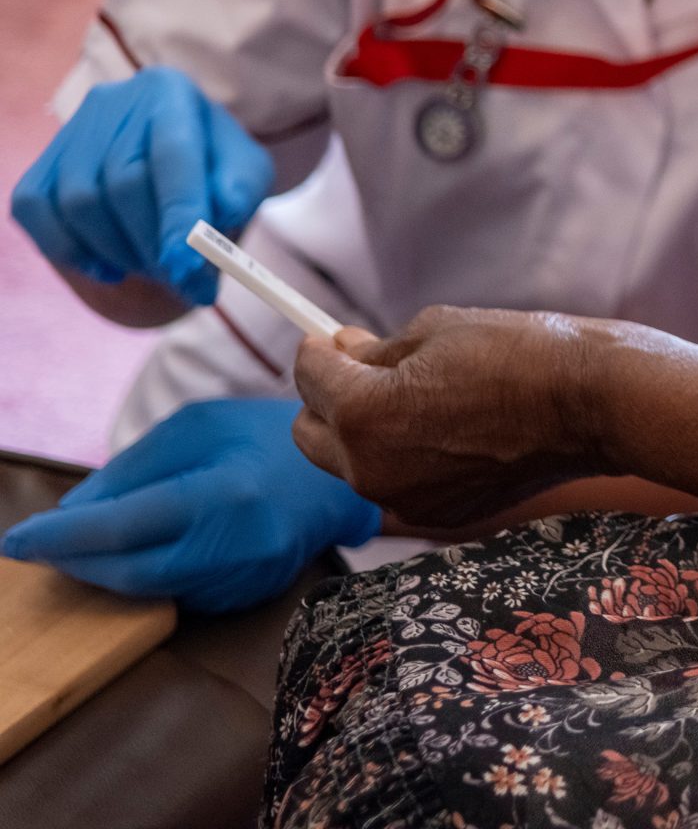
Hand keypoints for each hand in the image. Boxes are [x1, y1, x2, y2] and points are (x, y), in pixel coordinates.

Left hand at [0, 398, 378, 611]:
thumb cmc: (265, 438)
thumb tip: (70, 515)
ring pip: (148, 590)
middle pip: (127, 573)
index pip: (120, 528)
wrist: (339, 474)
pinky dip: (147, 577)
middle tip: (41, 546)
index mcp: (222, 496)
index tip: (16, 541)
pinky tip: (140, 554)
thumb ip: (131, 469)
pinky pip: (177, 594)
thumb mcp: (196, 428)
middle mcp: (235, 548)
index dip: (59, 538)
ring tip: (85, 547)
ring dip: (107, 572)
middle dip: (75, 562)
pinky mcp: (247, 596)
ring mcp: (245, 579)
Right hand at [10, 68, 272, 303]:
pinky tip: (108, 268)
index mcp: (169, 92)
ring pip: (79, 203)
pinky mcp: (40, 166)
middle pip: (123, 182)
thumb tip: (222, 211)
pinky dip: (70, 250)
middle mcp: (114, 101)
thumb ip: (239, 190)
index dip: (179, 213)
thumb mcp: (244, 173)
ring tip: (155, 269)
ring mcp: (70, 133)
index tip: (187, 266)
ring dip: (119, 252)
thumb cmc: (213, 170)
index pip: (172, 154)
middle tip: (180, 277)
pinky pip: (36, 212)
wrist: (167, 169)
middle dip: (153, 243)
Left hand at [291, 307, 611, 532]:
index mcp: (364, 414)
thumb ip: (376, 350)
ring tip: (422, 397)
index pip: (309, 377)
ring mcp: (405, 500)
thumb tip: (344, 355)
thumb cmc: (520, 353)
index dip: (318, 351)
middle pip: (311, 434)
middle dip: (328, 399)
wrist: (588, 403)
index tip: (331, 339)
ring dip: (367, 431)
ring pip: (354, 462)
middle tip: (365, 369)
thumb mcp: (435, 328)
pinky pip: (399, 482)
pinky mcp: (439, 516)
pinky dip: (408, 457)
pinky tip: (452, 428)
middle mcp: (370, 469)